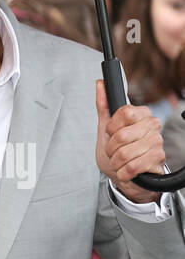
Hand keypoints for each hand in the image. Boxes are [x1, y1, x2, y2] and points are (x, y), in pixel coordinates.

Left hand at [96, 80, 166, 202]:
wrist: (125, 175)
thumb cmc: (116, 152)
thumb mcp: (105, 129)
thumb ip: (103, 106)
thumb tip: (100, 84)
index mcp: (140, 114)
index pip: (124, 113)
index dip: (112, 128)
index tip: (111, 134)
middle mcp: (152, 125)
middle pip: (122, 136)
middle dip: (111, 149)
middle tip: (114, 151)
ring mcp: (157, 142)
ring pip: (125, 153)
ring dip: (116, 162)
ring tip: (120, 161)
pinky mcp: (158, 159)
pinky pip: (132, 167)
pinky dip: (123, 172)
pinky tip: (127, 170)